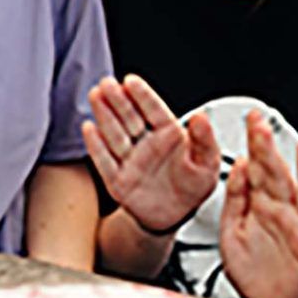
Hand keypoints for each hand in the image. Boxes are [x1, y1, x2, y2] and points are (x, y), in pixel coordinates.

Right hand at [82, 75, 218, 232]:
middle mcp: (146, 143)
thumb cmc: (193, 186)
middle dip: (118, 99)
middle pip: (130, 117)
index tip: (131, 81)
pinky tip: (89, 128)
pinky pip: (105, 161)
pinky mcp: (117, 179)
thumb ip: (205, 141)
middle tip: (107, 83)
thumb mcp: (208, 164)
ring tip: (96, 96)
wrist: (174, 217)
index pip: (154, 111)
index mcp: (168, 134)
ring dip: (104, 115)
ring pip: (115, 134)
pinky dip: (96, 146)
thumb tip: (201, 117)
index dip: (142, 95)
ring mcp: (130, 160)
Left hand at [219, 110, 297, 297]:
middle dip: (271, 147)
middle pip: (278, 173)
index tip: (251, 119)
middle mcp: (282, 209)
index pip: (258, 166)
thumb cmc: (248, 268)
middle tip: (262, 124)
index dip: (255, 142)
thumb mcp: (230, 229)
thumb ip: (234, 197)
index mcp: (260, 202)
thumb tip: (238, 163)